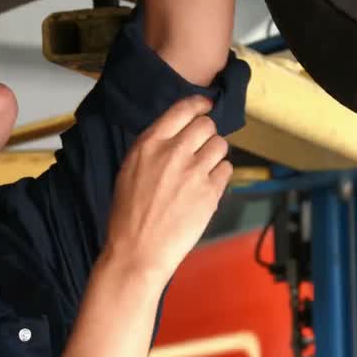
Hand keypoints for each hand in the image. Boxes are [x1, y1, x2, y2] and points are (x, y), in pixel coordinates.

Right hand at [104, 95, 232, 281]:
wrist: (137, 251)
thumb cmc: (129, 215)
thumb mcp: (130, 169)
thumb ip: (154, 148)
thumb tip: (179, 134)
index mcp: (149, 144)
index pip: (183, 109)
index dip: (200, 105)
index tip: (206, 106)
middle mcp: (174, 152)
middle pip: (206, 125)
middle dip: (207, 134)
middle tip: (201, 148)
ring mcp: (194, 171)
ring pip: (221, 145)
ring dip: (215, 154)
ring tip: (203, 171)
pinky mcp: (211, 192)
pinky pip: (227, 169)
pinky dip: (220, 175)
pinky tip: (206, 187)